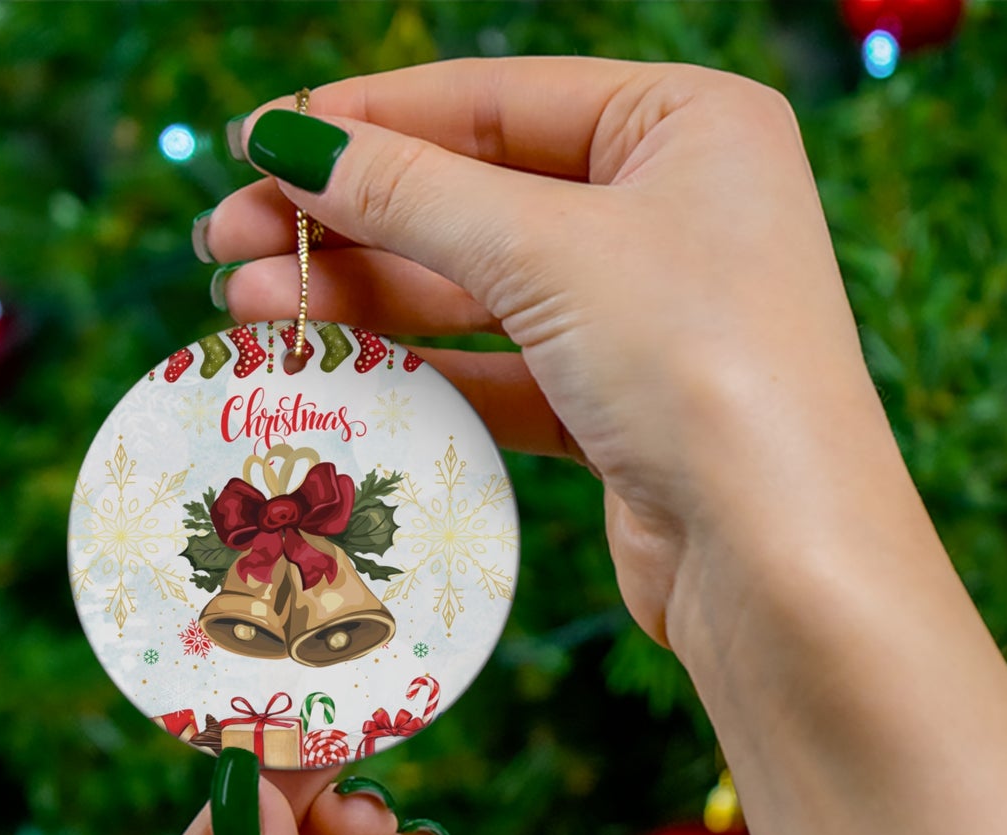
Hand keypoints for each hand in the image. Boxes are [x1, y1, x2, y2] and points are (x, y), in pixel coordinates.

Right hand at [203, 60, 1006, 834]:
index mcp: (689, 126)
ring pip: (482, 289)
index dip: (369, 121)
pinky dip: (424, 366)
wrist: (782, 563)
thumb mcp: (548, 252)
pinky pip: (504, 368)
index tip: (257, 146)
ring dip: (369, 296)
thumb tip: (287, 142)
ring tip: (252, 306)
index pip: (498, 99)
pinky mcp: (623, 409)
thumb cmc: (699, 366)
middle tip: (225, 245)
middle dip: (351, 221)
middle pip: (479, 196)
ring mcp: (650, 316)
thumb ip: (411, 193)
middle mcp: (675, 211)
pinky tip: (337, 364)